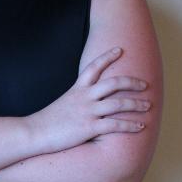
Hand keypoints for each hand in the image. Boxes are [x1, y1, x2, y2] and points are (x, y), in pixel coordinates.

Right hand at [26, 47, 150, 153]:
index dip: (108, 57)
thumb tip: (83, 102)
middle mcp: (85, 97)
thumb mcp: (62, 104)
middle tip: (145, 85)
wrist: (34, 132)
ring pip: (119, 104)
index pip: (94, 67)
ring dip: (136, 104)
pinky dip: (130, 125)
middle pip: (114, 83)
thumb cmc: (46, 121)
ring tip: (148, 106)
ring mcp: (88, 112)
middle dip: (132, 82)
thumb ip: (75, 100)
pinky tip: (140, 127)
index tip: (119, 49)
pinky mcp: (90, 128)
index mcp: (77, 89)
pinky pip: (115, 125)